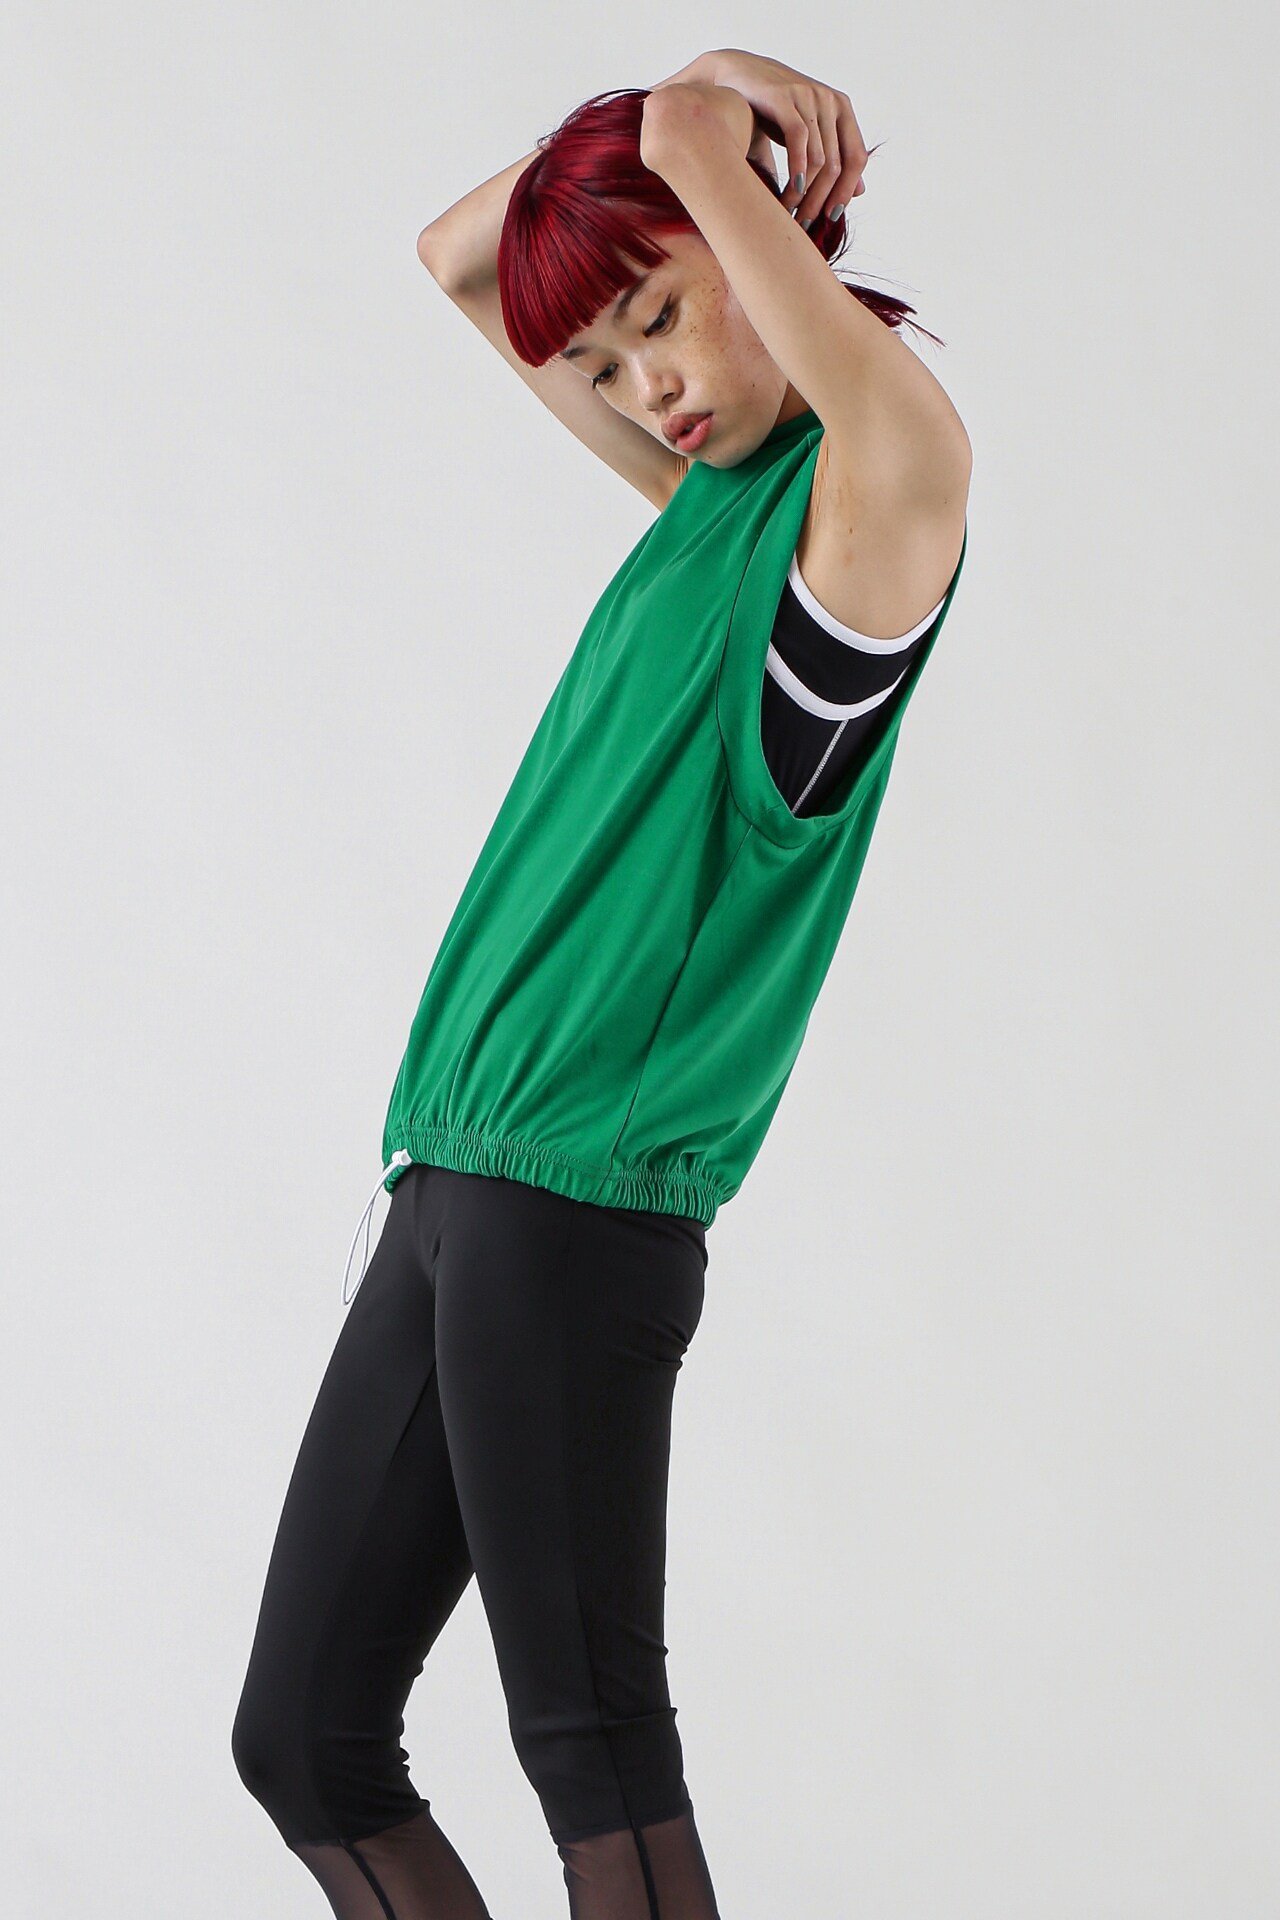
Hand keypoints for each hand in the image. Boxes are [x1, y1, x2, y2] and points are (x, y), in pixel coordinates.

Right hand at [688, 48, 870, 228]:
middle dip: (821, 201)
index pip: (857, 158)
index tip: (830, 218)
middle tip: (804, 225)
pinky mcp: (785, 97)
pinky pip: (799, 141)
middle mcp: (830, 100)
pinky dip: (797, 172)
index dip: (846, 191)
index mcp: (842, 108)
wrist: (735, 76)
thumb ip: (833, 159)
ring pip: (819, 159)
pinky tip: (789, 194)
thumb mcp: (807, 135)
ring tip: (790, 214)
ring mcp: (808, 96)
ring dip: (805, 195)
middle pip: (837, 165)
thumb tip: (859, 192)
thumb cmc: (772, 111)